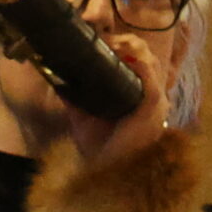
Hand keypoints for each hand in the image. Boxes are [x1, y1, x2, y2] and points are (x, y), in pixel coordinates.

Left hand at [64, 35, 168, 167]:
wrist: (106, 173)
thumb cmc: (100, 148)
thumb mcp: (82, 116)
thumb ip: (73, 96)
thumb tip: (55, 75)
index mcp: (139, 96)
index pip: (139, 62)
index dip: (124, 45)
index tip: (103, 38)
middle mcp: (152, 97)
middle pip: (147, 57)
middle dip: (127, 42)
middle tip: (106, 38)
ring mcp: (155, 104)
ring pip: (151, 63)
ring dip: (133, 48)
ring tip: (114, 42)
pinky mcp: (153, 110)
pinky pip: (151, 82)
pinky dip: (141, 65)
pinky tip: (128, 54)